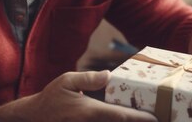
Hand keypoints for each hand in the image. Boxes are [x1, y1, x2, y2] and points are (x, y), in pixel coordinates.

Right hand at [0, 71, 157, 121]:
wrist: (34, 117)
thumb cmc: (52, 98)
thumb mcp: (67, 80)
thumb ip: (88, 78)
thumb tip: (108, 74)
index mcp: (89, 111)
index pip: (120, 116)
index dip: (140, 118)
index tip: (155, 118)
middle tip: (157, 118)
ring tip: (143, 119)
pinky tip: (124, 119)